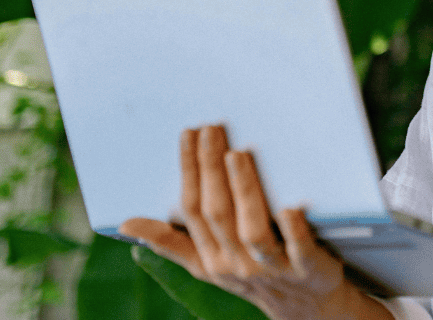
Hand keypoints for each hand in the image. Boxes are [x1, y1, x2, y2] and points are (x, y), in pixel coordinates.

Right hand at [120, 125, 387, 319]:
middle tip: (212, 131)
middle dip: (211, 169)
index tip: (189, 134)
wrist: (303, 307)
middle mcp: (237, 263)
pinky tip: (291, 206)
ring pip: (252, 230)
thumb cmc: (251, 273)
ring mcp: (271, 267)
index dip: (189, 171)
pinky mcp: (306, 268)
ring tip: (238, 155)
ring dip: (245, 191)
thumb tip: (126, 224)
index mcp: (210, 258)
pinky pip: (298, 249)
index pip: (192, 210)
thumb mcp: (206, 262)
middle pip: (218, 213)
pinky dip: (294, 229)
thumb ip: (171, 241)